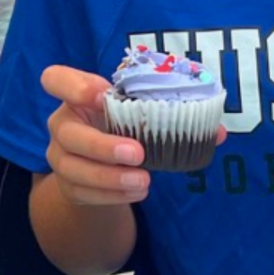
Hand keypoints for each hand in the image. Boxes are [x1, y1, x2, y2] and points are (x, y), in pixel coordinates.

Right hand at [41, 66, 225, 205]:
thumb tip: (218, 132)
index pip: (55, 79)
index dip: (74, 86)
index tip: (104, 96)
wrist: (104, 169)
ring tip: (144, 181)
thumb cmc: (125, 130)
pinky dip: (111, 195)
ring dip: (109, 177)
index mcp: (77, 96)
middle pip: (67, 132)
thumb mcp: (142, 116)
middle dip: (101, 144)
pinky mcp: (67, 185)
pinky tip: (137, 191)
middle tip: (137, 153)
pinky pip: (83, 192)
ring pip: (72, 167)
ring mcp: (60, 156)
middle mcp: (62, 123)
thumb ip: (175, 117)